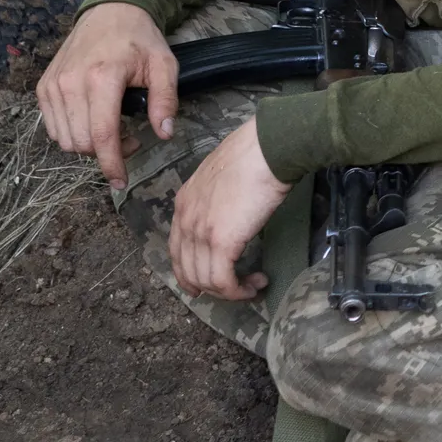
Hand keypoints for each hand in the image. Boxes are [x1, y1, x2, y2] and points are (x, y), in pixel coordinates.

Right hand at [37, 2, 173, 186]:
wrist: (109, 11)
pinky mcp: (44, 86)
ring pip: (65, 140)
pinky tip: (92, 119)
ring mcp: (53, 85)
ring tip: (112, 128)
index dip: (111, 164)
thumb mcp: (164, 64)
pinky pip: (53, 127)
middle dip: (107, 152)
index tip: (121, 181)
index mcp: (102, 77)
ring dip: (88, 145)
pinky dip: (72, 133)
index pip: (101, 136)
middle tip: (132, 137)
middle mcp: (70, 83)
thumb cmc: (139, 39)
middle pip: (82, 143)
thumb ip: (166, 100)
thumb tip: (164, 134)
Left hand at [169, 119, 290, 302]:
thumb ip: (217, 197)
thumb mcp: (221, 176)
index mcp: (183, 203)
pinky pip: (223, 281)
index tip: (203, 284)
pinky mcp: (221, 243)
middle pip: (187, 269)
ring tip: (252, 285)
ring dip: (229, 291)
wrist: (265, 150)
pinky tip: (255, 284)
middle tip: (234, 290)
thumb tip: (231, 211)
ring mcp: (200, 232)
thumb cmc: (253, 156)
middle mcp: (185, 220)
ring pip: (205, 279)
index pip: (176, 249)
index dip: (188, 272)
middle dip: (209, 287)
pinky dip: (238, 290)